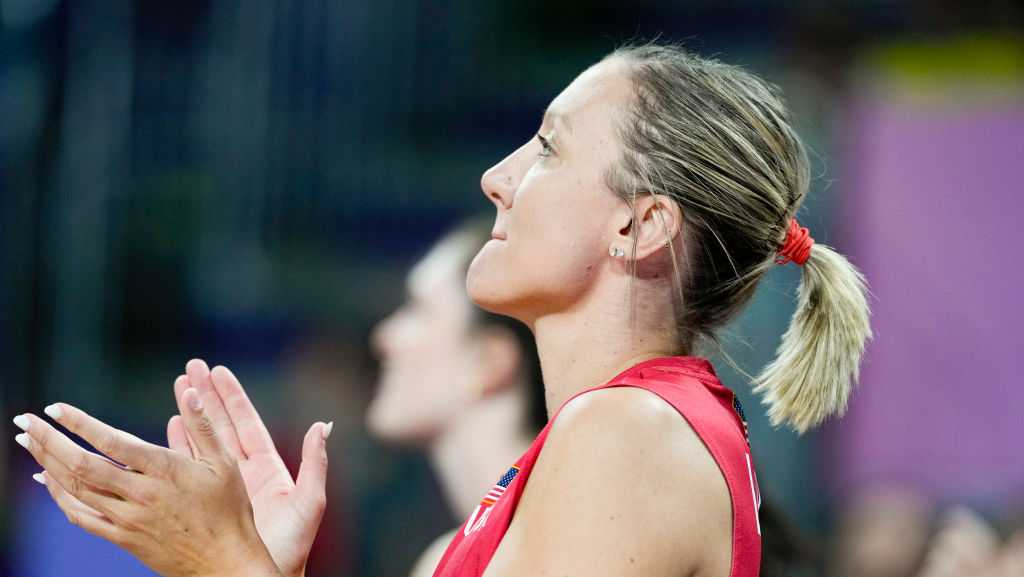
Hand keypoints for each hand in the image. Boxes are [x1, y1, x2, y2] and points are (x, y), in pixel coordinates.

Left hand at [13, 391, 283, 576]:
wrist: (224, 562)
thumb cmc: (229, 510)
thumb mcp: (226, 463)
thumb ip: (204, 426)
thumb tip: (191, 391)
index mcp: (165, 471)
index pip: (112, 442)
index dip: (81, 423)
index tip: (56, 408)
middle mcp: (141, 494)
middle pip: (82, 465)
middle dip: (49, 441)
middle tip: (26, 422)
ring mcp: (128, 519)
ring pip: (77, 490)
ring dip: (48, 464)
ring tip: (30, 443)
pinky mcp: (123, 538)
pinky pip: (82, 516)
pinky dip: (60, 497)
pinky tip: (49, 481)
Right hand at [167, 360, 330, 576]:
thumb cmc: (289, 549)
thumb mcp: (308, 505)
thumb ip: (315, 465)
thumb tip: (322, 426)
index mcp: (268, 470)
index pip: (246, 424)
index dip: (231, 398)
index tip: (217, 371)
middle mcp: (244, 473)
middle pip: (221, 425)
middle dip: (206, 396)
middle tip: (190, 367)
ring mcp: (223, 486)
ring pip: (204, 441)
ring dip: (191, 414)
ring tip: (178, 387)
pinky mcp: (207, 501)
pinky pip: (190, 467)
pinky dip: (180, 446)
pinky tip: (171, 426)